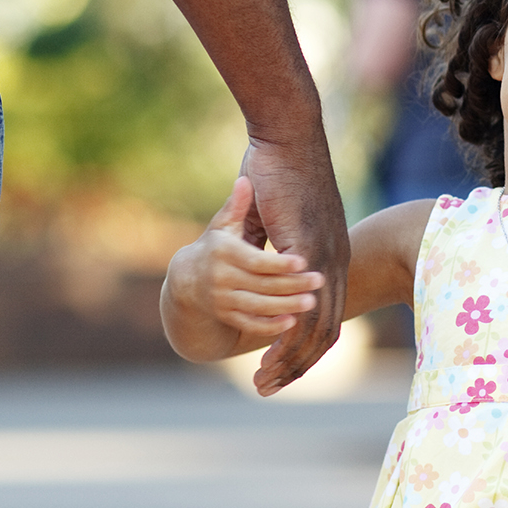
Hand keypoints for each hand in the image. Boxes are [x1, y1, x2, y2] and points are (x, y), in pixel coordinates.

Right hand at [162, 176, 321, 358]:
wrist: (188, 280)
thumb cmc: (216, 245)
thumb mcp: (222, 225)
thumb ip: (236, 205)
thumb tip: (245, 180)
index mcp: (223, 252)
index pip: (255, 260)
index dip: (279, 263)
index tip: (304, 261)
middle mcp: (220, 278)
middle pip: (261, 285)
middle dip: (292, 285)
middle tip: (320, 282)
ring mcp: (222, 300)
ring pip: (257, 307)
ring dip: (285, 307)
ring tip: (312, 303)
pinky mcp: (225, 316)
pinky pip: (249, 324)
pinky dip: (269, 326)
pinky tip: (292, 323)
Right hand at [236, 135, 351, 395]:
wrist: (288, 136)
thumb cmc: (280, 170)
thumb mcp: (276, 217)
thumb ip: (273, 243)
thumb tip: (266, 256)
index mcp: (332, 255)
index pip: (329, 317)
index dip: (307, 348)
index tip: (284, 370)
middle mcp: (336, 261)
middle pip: (326, 331)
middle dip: (298, 365)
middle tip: (269, 388)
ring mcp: (325, 257)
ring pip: (315, 325)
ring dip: (290, 359)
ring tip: (263, 381)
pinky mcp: (308, 250)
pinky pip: (302, 304)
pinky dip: (286, 335)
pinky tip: (266, 353)